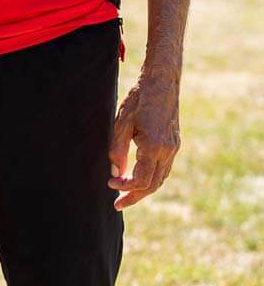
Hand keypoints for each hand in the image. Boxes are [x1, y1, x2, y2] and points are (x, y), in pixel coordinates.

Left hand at [107, 68, 180, 209]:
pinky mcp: (175, 143)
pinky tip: (140, 178)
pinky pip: (164, 168)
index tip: (110, 184)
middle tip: (117, 204)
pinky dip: (152, 178)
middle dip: (134, 196)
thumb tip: (115, 174)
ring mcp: (174, 148)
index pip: (141, 180)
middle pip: (153, 185)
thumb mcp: (121, 122)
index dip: (124, 187)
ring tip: (126, 195)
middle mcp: (168, 151)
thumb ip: (117, 150)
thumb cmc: (138, 99)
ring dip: (144, 190)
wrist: (162, 82)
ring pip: (161, 178)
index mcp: (154, 147)